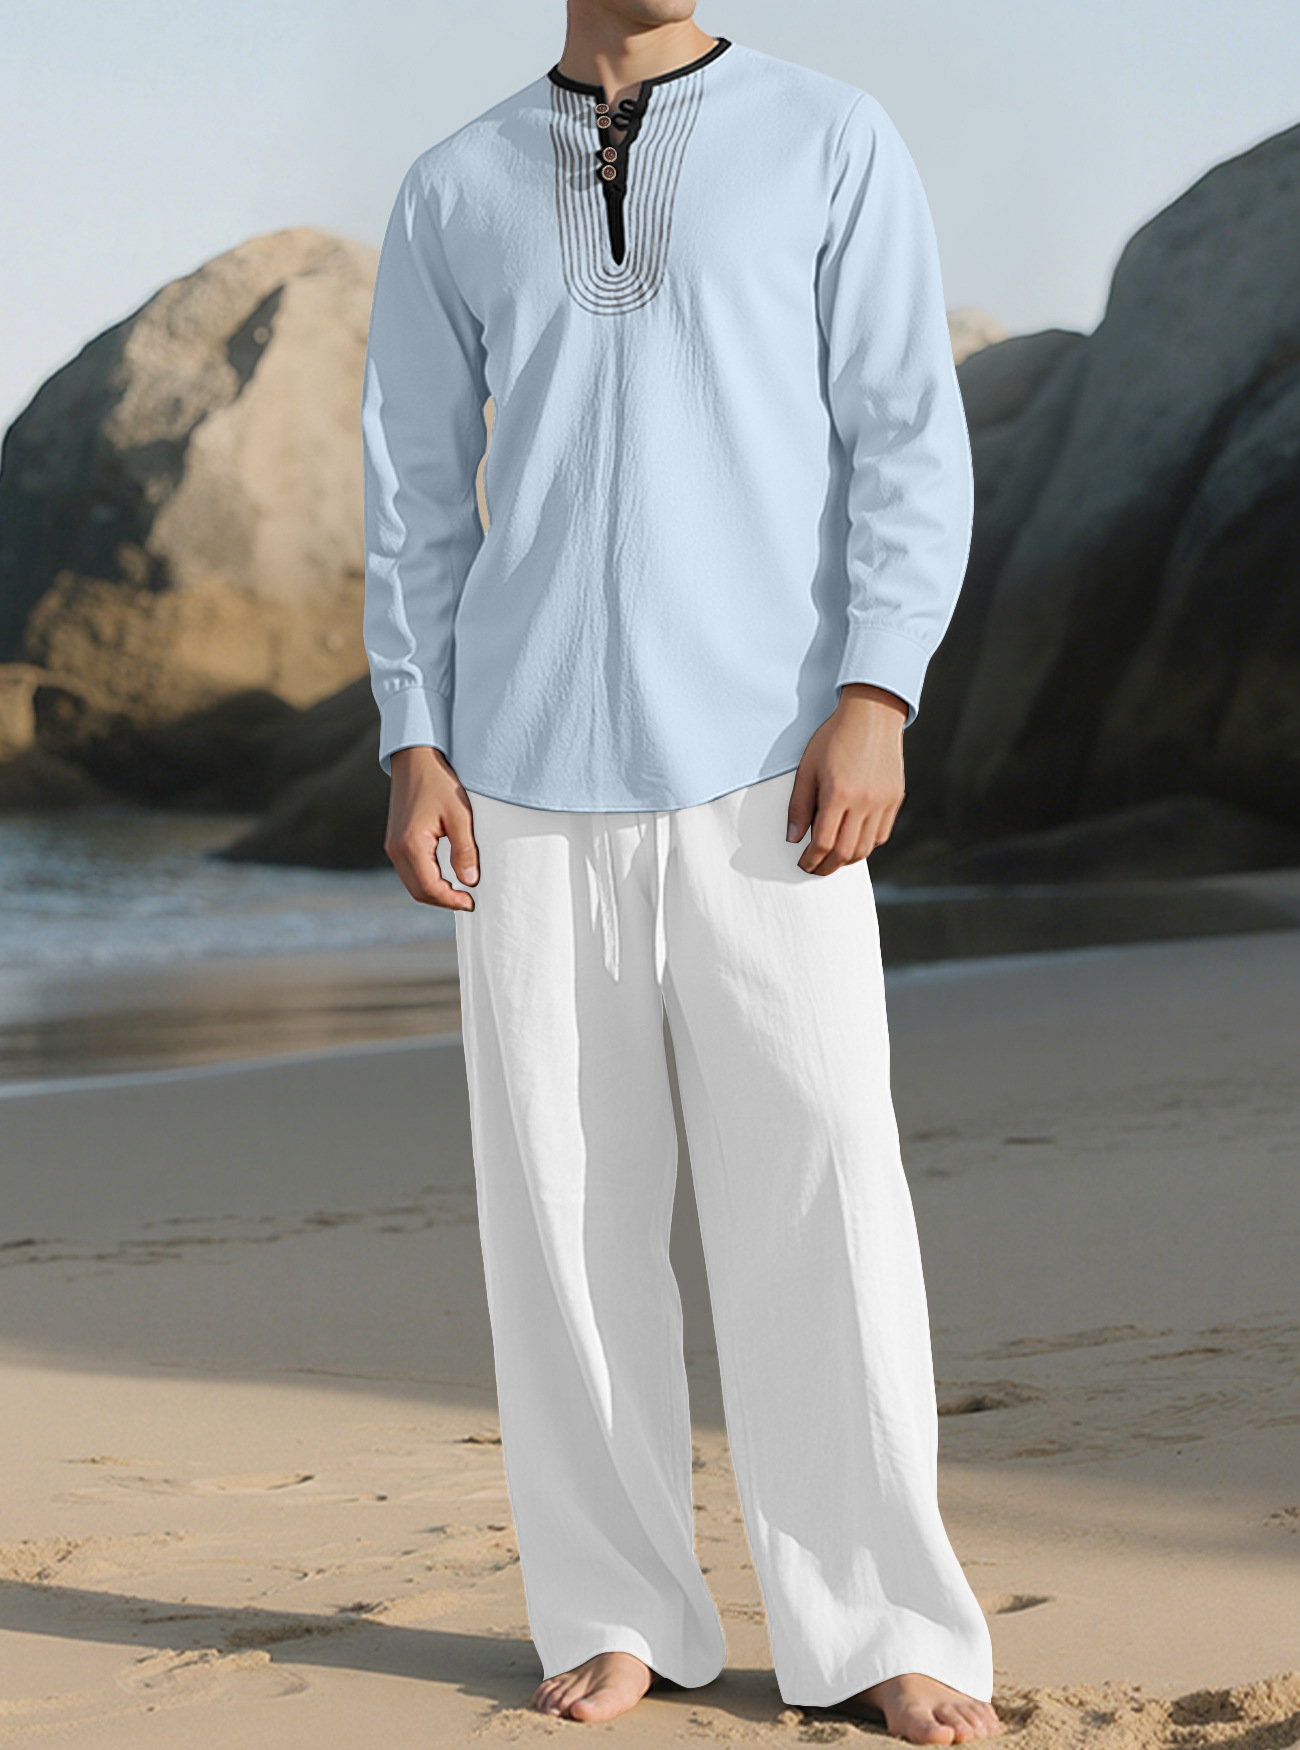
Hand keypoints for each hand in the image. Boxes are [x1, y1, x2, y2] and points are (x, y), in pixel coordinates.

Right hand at [384, 746, 479, 910]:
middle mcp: (396, 849)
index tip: (471, 902)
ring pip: (412, 883)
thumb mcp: (460, 816)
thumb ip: (464, 851)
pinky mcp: (395, 841)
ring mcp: (392, 846)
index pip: (429, 888)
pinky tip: (445, 875)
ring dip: (434, 891)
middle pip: (418, 891)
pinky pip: (410, 870)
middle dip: (443, 900)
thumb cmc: (439, 783)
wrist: (415, 759)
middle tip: (468, 900)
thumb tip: (469, 881)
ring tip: (460, 890)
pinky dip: (426, 879)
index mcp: (411, 844)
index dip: (451, 900)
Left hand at [786, 684, 906, 875]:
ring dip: (847, 859)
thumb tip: (793, 838)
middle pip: (846, 852)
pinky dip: (866, 845)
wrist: (872, 715)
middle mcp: (864, 801)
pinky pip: (881, 834)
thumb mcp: (807, 769)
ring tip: (833, 858)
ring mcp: (883, 802)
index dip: (811, 860)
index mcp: (838, 794)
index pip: (823, 843)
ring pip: (866, 848)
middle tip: (816, 868)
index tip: (803, 864)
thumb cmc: (835, 737)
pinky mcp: (895, 799)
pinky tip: (854, 841)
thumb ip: (799, 806)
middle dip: (827, 866)